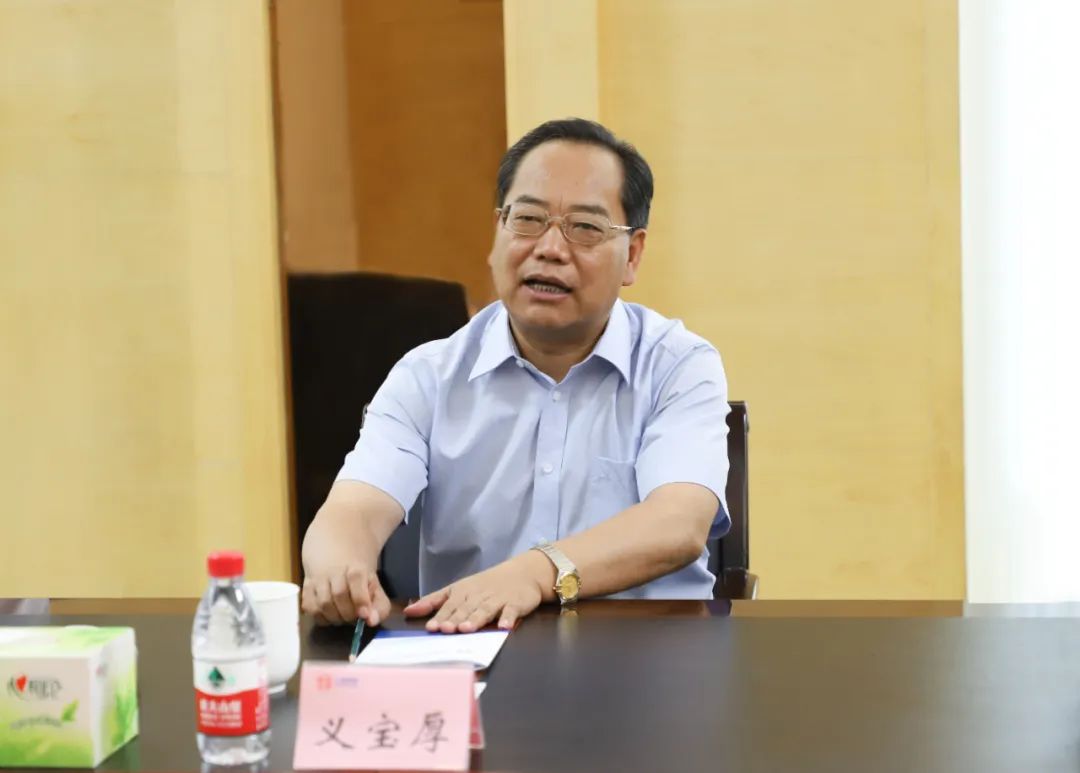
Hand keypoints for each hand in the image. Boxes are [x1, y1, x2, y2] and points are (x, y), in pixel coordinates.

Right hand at [301, 563, 389, 626]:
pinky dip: (320, 617)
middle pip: (339, 595)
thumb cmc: (358, 571)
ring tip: (343, 618)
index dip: (360, 599)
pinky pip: (309, 607)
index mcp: (356, 566)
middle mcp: (334, 569)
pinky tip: (329, 616)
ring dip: (335, 617)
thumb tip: (372, 621)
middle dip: (348, 614)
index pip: (356, 579)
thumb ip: (379, 604)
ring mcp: (318, 577)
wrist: (336, 547)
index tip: (364, 615)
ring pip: (323, 603)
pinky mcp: (306, 585)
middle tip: (354, 619)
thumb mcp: (374, 584)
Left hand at [403, 553, 552, 632]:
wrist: (521, 573)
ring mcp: (497, 599)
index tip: (431, 627)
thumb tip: (408, 610)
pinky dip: (508, 618)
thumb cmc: (485, 585)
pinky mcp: (515, 603)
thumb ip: (433, 601)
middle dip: (456, 618)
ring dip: (477, 618)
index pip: (450, 605)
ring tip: (468, 628)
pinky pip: (511, 611)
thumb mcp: (458, 589)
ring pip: (485, 609)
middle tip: (446, 630)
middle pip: (466, 608)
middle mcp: (479, 595)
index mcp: (463, 592)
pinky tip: (504, 627)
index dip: (441, 615)